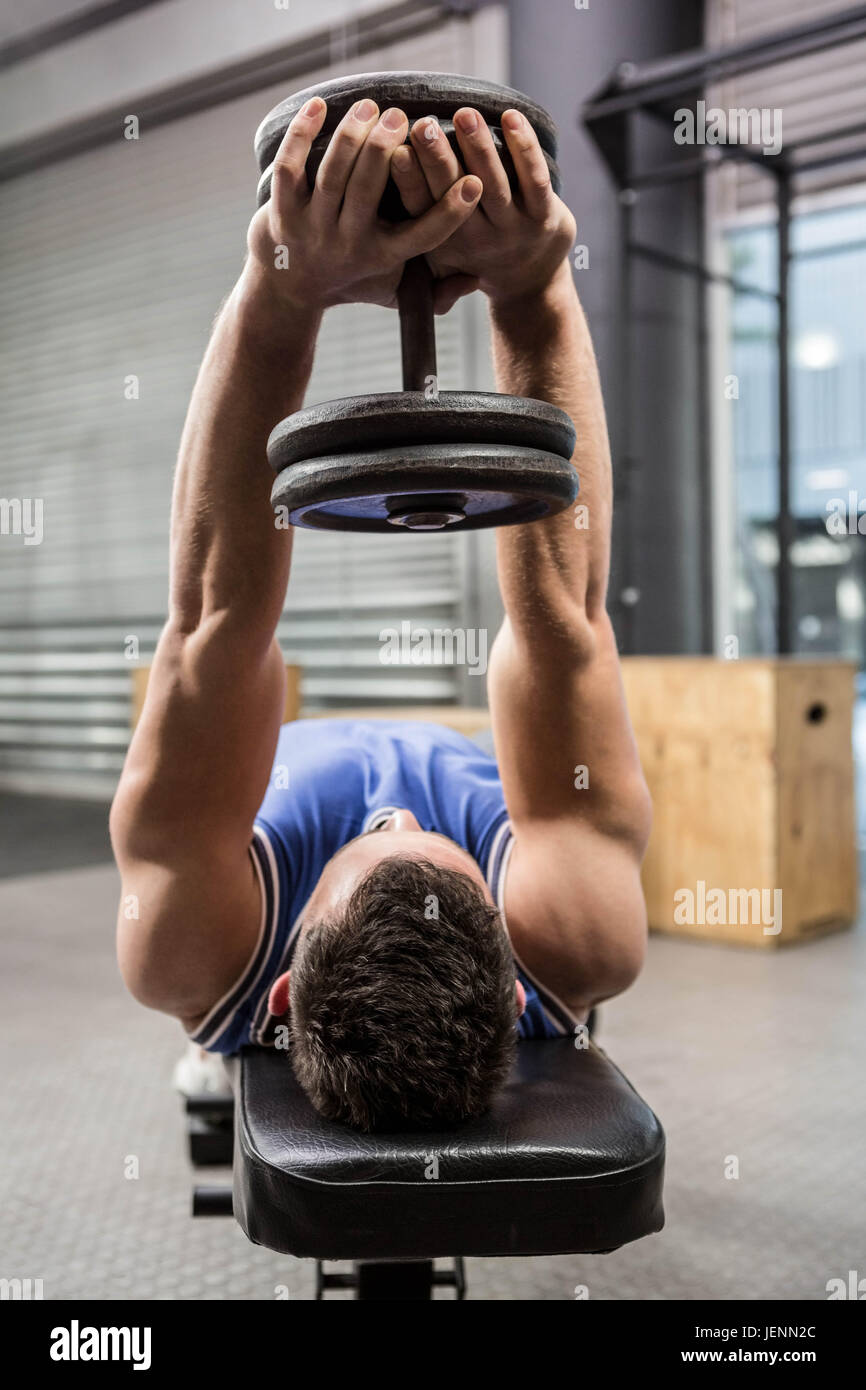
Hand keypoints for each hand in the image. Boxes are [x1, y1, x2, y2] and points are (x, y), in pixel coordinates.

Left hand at [243, 95, 481, 319]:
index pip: (423, 236)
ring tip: (369, 107)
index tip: (473, 182)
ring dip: (351, 136)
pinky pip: (289, 169)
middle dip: (385, 147)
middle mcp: (349, 245)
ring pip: (332, 175)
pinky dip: (301, 134)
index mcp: (383, 257)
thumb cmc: (353, 279)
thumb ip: (434, 290)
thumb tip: (475, 280)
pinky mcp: (281, 214)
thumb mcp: (394, 290)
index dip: (450, 212)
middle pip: (368, 190)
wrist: (290, 292)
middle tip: (401, 116)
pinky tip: (318, 105)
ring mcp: (312, 229)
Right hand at [390, 108, 575, 312]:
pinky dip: (523, 146)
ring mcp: (512, 229)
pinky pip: (534, 178)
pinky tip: (511, 117)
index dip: (407, 182)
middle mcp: (475, 239)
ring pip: (492, 183)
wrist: (530, 285)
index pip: (419, 209)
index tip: (395, 151)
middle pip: (450, 193)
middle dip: (435, 158)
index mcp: (443, 241)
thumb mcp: (440, 256)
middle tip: (422, 125)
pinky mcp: (545, 218)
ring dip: (477, 147)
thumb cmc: (475, 256)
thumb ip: (415, 224)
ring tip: (464, 114)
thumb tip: (375, 177)